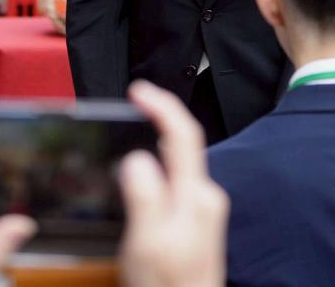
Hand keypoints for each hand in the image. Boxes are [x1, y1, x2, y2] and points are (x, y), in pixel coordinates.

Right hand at [119, 81, 228, 286]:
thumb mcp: (149, 244)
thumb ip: (145, 197)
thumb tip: (137, 156)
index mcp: (196, 197)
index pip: (183, 134)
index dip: (162, 105)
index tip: (138, 91)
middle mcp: (204, 199)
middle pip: (183, 142)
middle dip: (158, 117)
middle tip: (130, 104)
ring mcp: (202, 211)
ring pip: (178, 161)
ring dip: (157, 138)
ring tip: (133, 125)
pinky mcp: (194, 223)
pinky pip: (175, 179)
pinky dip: (158, 162)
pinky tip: (142, 169)